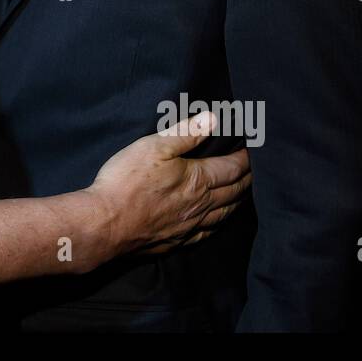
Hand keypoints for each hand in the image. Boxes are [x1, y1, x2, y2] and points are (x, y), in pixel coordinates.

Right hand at [86, 111, 251, 258]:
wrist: (105, 224)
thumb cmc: (126, 181)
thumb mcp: (153, 147)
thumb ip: (185, 133)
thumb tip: (213, 119)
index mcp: (197, 180)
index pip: (231, 168)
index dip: (245, 159)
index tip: (254, 150)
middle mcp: (200, 205)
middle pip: (234, 192)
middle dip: (247, 180)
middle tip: (256, 171)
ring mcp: (189, 226)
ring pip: (224, 214)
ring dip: (238, 202)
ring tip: (243, 194)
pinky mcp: (176, 241)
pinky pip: (207, 233)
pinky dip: (218, 224)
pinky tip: (216, 222)